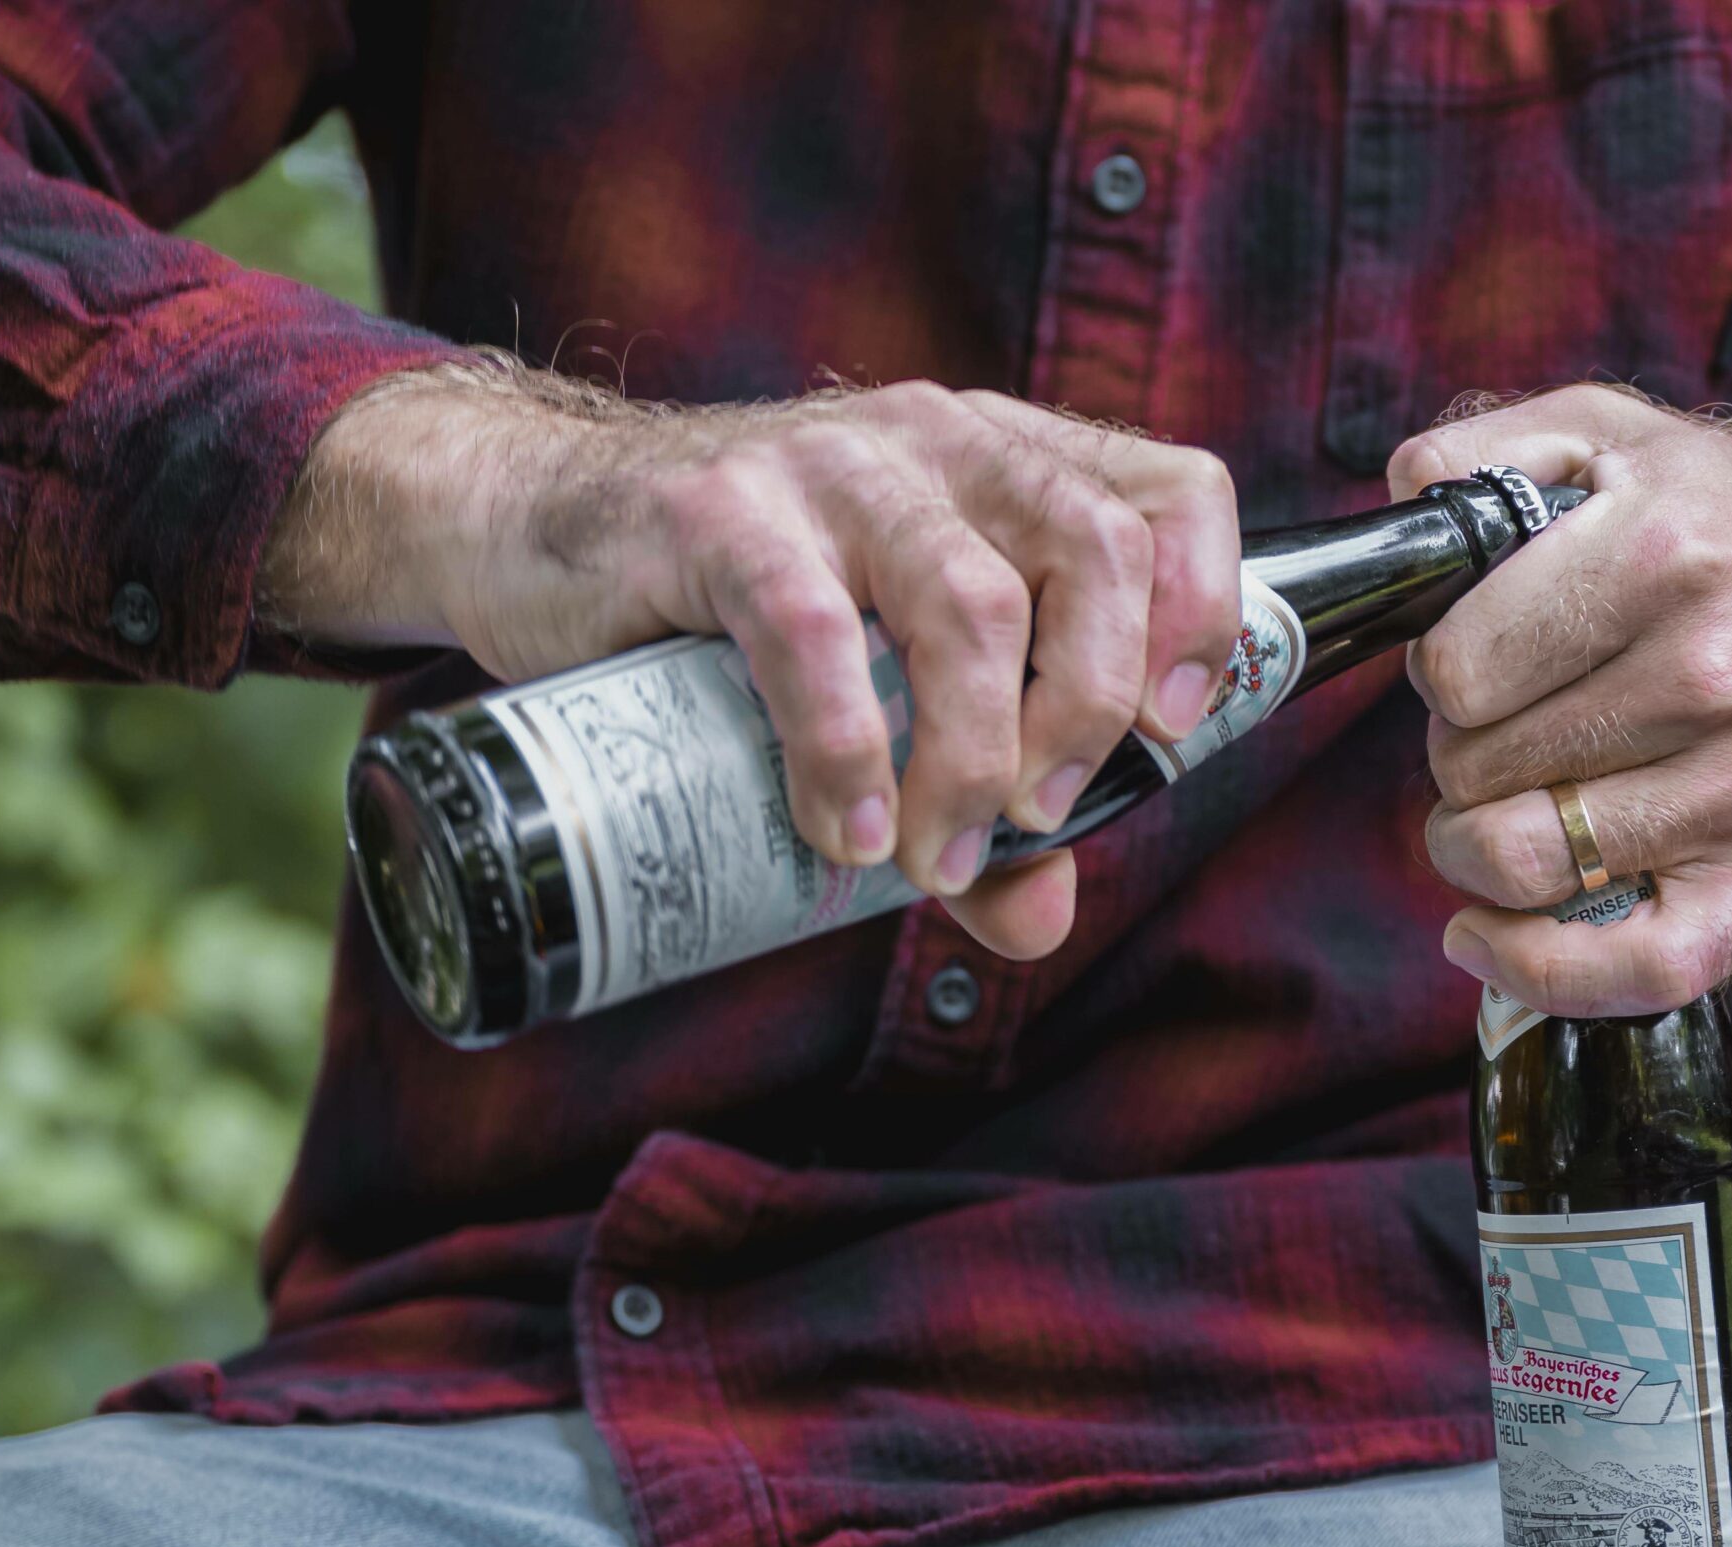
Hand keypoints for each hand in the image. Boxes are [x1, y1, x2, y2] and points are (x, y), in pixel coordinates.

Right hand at [263, 363, 1242, 959]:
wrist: (530, 527)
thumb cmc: (736, 612)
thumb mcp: (883, 692)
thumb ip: (977, 801)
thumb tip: (1039, 919)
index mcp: (1009, 465)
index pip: (1170, 494)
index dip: (1201, 611)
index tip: (1170, 731)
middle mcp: (938, 442)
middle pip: (1094, 554)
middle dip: (1089, 711)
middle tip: (1038, 818)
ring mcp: (830, 467)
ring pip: (970, 604)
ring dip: (973, 756)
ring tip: (938, 856)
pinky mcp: (717, 512)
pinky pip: (814, 633)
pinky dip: (846, 750)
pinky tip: (843, 830)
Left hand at [1389, 384, 1731, 1015]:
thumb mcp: (1628, 437)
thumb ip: (1492, 448)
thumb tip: (1399, 499)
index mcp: (1661, 552)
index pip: (1456, 672)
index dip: (1442, 674)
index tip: (1473, 666)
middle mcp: (1710, 672)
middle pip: (1477, 770)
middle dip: (1464, 753)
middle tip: (1508, 731)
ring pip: (1525, 861)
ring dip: (1482, 844)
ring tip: (1509, 805)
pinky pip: (1636, 966)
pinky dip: (1537, 969)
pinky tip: (1488, 935)